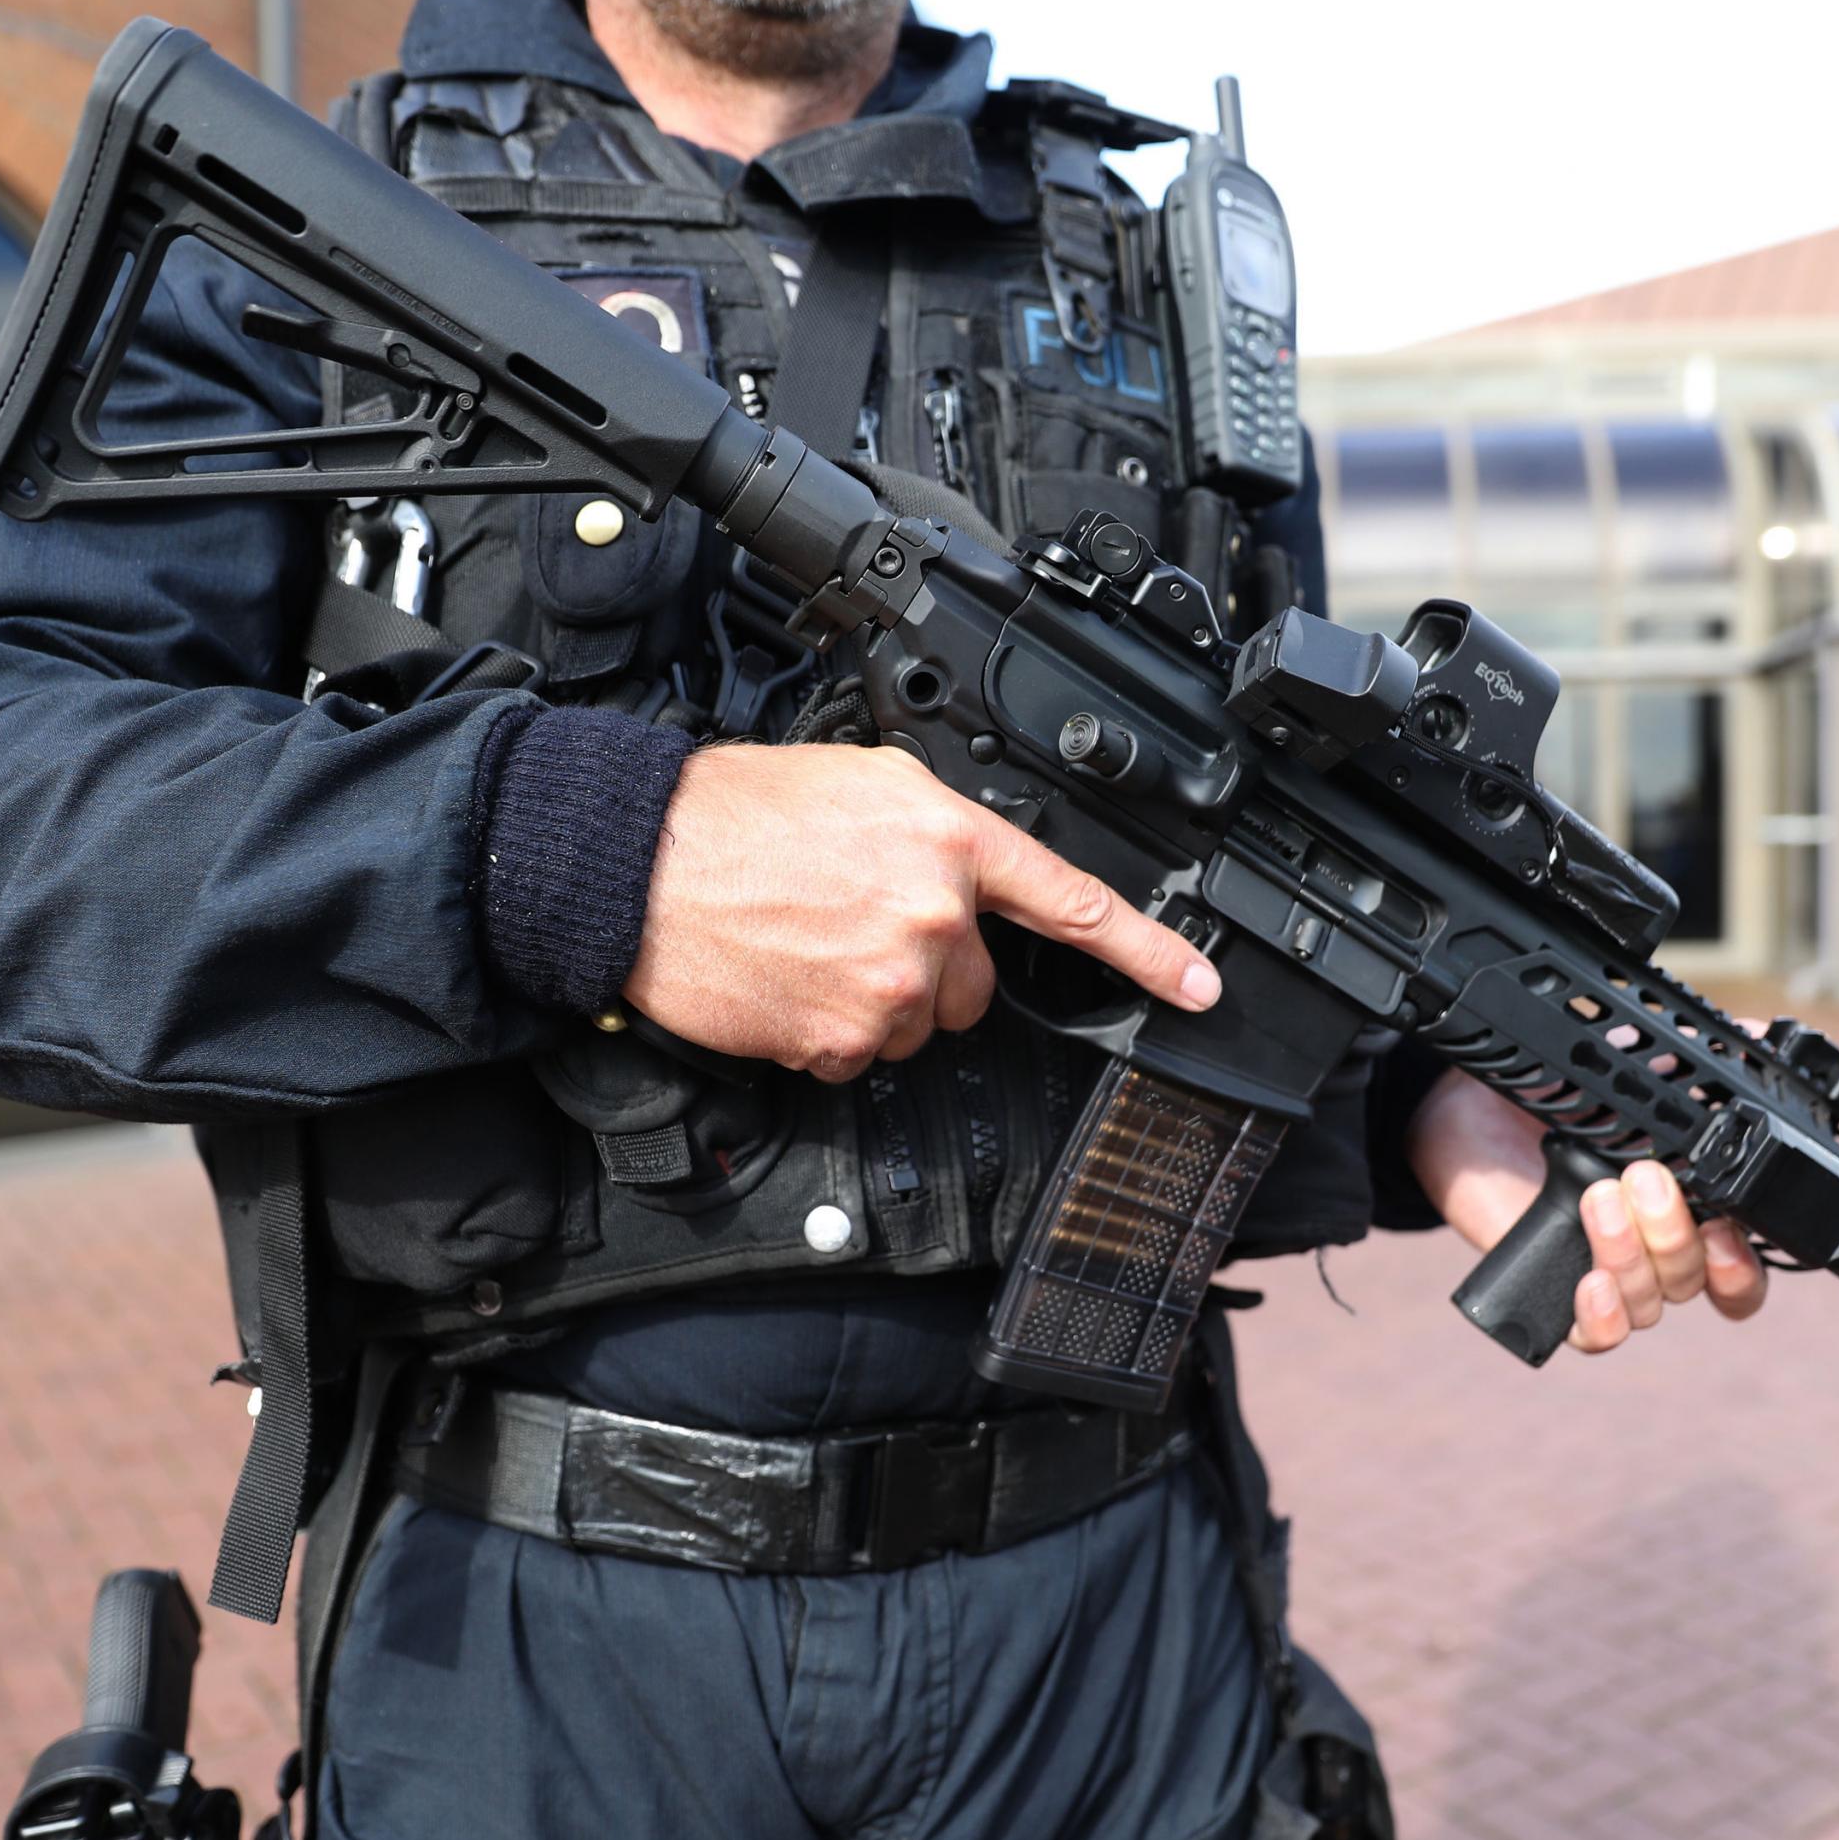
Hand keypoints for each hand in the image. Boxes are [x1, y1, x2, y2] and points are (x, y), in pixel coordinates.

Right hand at [624, 742, 1219, 1080]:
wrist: (639, 859)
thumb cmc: (734, 813)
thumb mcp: (860, 783)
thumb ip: (935, 829)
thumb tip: (961, 871)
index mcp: (948, 840)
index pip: (1072, 902)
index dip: (1148, 954)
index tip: (1198, 988)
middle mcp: (933, 916)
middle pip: (978, 985)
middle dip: (932, 968)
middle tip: (855, 925)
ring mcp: (890, 985)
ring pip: (916, 1025)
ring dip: (875, 1001)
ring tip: (808, 945)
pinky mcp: (840, 1040)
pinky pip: (858, 1056)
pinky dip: (825, 1031)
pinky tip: (786, 979)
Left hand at [1406, 1069, 1767, 1353]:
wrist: (1465, 1108)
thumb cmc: (1555, 1092)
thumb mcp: (1624, 1067)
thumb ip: (1691, 1058)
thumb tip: (1755, 1036)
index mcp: (1687, 1209)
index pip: (1741, 1266)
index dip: (1746, 1264)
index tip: (1729, 1228)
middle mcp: (1654, 1253)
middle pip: (1696, 1280)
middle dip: (1676, 1233)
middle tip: (1643, 1177)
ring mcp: (1606, 1274)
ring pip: (1651, 1303)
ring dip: (1633, 1255)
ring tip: (1598, 1196)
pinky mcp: (1555, 1292)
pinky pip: (1596, 1336)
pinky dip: (1603, 1319)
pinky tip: (1590, 1284)